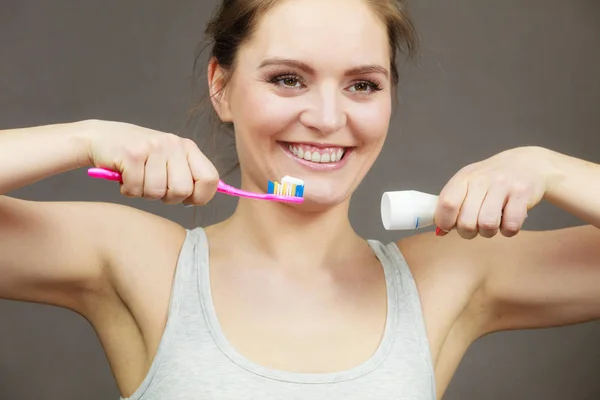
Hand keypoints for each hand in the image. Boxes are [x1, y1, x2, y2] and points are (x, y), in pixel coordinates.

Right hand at [85, 120, 218, 204]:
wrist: (99, 138)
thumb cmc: (137, 157)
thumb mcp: (168, 161)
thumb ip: (187, 176)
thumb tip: (203, 198)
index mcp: (187, 147)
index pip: (210, 178)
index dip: (200, 196)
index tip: (187, 199)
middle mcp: (173, 144)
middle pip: (183, 191)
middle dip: (167, 198)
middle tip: (153, 186)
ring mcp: (153, 147)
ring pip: (157, 192)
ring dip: (144, 193)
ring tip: (137, 178)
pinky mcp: (131, 154)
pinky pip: (136, 189)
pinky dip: (128, 190)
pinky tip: (124, 176)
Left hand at [434, 146, 550, 238]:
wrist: (530, 164)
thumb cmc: (493, 180)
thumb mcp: (469, 184)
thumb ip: (454, 205)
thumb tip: (440, 230)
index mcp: (464, 177)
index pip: (447, 203)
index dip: (445, 221)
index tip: (449, 226)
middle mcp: (482, 180)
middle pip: (466, 222)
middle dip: (468, 232)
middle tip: (474, 226)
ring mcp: (503, 186)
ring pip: (487, 225)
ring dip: (488, 232)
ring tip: (492, 224)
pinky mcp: (523, 194)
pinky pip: (510, 226)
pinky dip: (508, 230)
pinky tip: (508, 220)